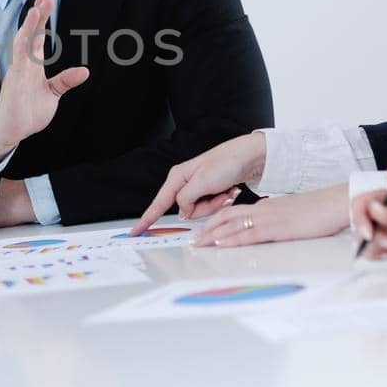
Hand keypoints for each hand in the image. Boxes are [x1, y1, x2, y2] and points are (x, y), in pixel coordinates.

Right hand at [0, 0, 88, 166]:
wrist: (12, 130)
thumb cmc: (29, 111)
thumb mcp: (53, 93)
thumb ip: (65, 80)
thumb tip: (84, 71)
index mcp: (33, 64)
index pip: (38, 36)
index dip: (42, 18)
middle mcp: (25, 64)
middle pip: (31, 34)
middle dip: (38, 15)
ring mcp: (18, 71)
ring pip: (23, 43)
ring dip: (30, 26)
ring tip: (36, 9)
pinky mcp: (13, 82)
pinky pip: (17, 62)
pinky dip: (22, 47)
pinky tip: (25, 34)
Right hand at [131, 132, 265, 235]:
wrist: (251, 155)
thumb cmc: (227, 162)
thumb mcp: (202, 182)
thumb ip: (186, 199)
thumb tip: (182, 212)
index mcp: (178, 177)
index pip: (158, 203)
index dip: (146, 219)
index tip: (135, 231)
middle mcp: (185, 182)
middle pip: (187, 210)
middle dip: (206, 207)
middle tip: (220, 193)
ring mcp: (198, 187)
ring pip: (201, 211)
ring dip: (217, 203)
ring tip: (227, 189)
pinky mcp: (210, 190)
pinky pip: (212, 206)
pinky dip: (223, 201)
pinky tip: (230, 189)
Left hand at [190, 185, 347, 247]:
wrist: (336, 203)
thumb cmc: (318, 210)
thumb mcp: (292, 214)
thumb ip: (277, 219)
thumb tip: (267, 227)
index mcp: (266, 207)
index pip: (234, 212)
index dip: (216, 221)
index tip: (205, 230)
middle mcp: (263, 210)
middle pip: (227, 217)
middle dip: (208, 229)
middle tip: (194, 240)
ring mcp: (269, 219)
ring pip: (233, 225)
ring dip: (213, 235)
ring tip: (198, 244)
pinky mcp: (278, 229)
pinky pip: (249, 234)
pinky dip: (232, 239)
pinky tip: (221, 244)